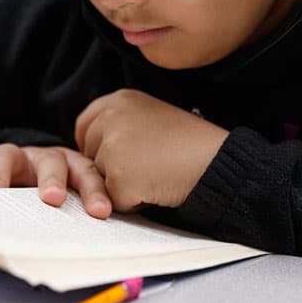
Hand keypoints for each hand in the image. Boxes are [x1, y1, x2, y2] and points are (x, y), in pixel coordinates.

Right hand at [0, 145, 111, 218]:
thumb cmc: (57, 195)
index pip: (87, 174)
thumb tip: (89, 252)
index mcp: (72, 167)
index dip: (94, 192)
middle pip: (50, 162)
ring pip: (6, 156)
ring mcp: (14, 157)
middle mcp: (43, 159)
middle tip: (52, 198)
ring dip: (0, 174)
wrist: (29, 173)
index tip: (99, 213)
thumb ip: (79, 219)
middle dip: (51, 179)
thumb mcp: (72, 203)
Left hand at [75, 89, 227, 211]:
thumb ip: (120, 123)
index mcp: (119, 100)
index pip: (85, 125)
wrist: (215, 161)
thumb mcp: (151, 115)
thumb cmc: (190, 143)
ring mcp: (113, 148)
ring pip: (100, 179)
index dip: (97, 146)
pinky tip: (157, 187)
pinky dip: (134, 202)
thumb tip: (91, 146)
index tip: (117, 155)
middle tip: (147, 165)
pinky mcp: (119, 177)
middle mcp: (110, 118)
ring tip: (155, 173)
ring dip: (123, 185)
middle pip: (89, 155)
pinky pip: (115, 200)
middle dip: (110, 168)